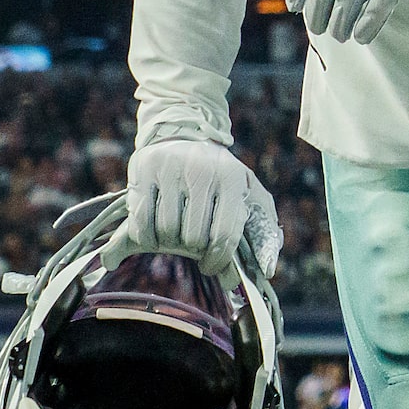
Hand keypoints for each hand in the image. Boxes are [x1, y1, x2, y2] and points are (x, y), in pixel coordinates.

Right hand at [112, 137, 281, 279]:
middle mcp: (204, 171)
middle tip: (190, 244)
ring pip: (166, 231)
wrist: (185, 136)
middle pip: (193, 238)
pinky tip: (153, 232)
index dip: (217, 260)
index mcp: (233, 180)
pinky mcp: (146, 169)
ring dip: (166, 243)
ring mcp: (173, 168)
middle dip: (191, 249)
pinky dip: (145, 236)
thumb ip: (262, 231)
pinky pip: (141, 220)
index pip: (225, 235)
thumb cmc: (220, 178)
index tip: (210, 267)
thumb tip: (267, 272)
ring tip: (173, 234)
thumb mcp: (248, 194)